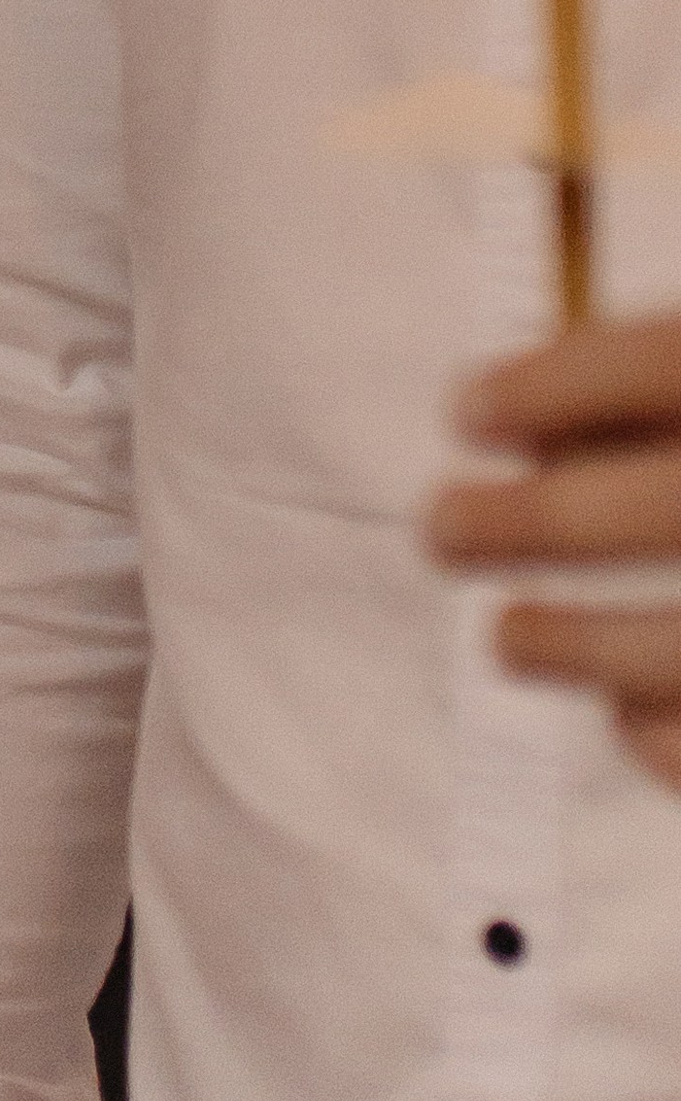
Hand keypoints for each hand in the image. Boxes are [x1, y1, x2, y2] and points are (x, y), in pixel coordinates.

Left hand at [429, 311, 680, 785]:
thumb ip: (672, 388)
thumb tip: (529, 416)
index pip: (668, 364)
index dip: (559, 382)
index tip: (468, 407)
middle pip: (657, 508)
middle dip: (527, 523)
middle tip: (444, 528)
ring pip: (678, 644)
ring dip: (570, 643)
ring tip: (509, 635)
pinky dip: (660, 737)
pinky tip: (628, 714)